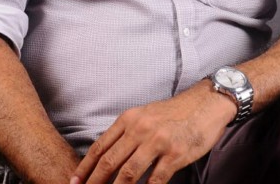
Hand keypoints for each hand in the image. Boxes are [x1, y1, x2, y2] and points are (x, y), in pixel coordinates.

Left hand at [69, 79, 236, 183]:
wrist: (206, 103)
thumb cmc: (175, 112)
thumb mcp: (146, 114)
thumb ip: (128, 131)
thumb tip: (107, 154)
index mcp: (130, 118)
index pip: (101, 146)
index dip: (85, 167)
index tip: (74, 182)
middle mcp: (140, 128)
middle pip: (110, 161)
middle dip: (94, 183)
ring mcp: (158, 142)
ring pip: (128, 174)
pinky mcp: (174, 154)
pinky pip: (155, 181)